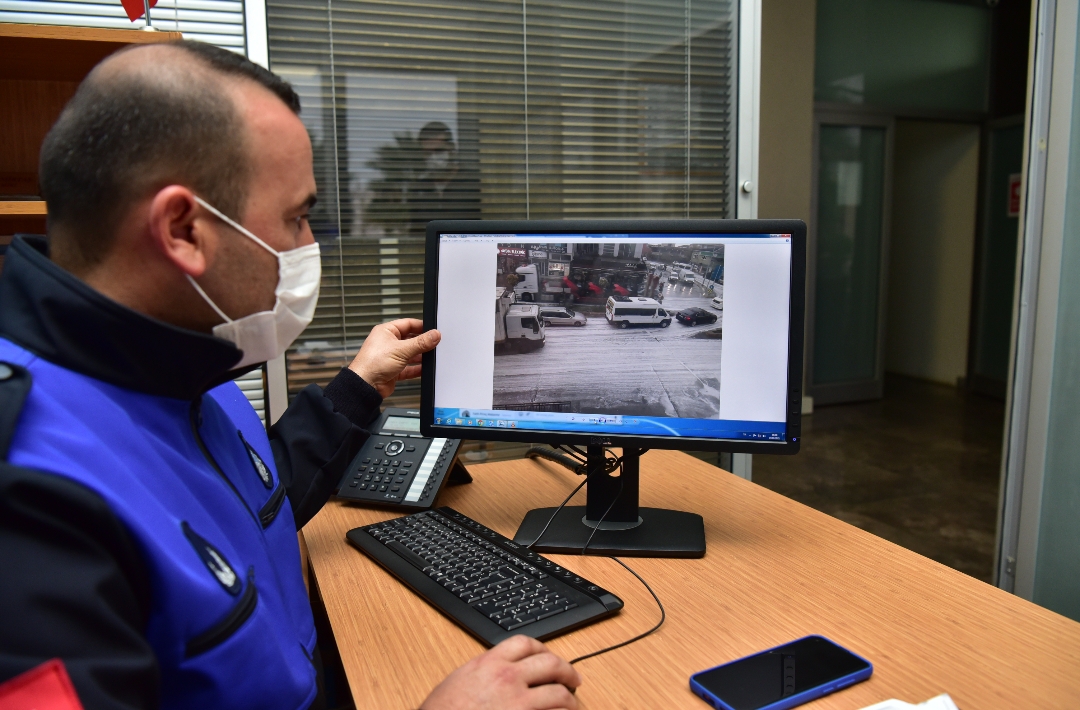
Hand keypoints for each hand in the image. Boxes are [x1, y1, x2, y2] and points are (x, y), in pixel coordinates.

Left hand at [347, 319, 440, 397]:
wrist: (365, 385)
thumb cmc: (372, 364)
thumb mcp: (401, 349)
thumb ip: (420, 342)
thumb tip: (434, 335)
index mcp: (386, 331)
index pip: (408, 324)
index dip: (421, 326)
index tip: (434, 330)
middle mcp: (388, 343)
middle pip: (411, 339)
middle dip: (422, 343)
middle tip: (435, 344)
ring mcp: (391, 357)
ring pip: (411, 354)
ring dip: (420, 357)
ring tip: (431, 357)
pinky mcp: (394, 370)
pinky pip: (409, 368)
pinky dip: (417, 369)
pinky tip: (424, 369)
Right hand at [420, 636, 580, 709]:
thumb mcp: (460, 680)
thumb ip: (485, 671)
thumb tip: (502, 669)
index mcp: (490, 663)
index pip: (525, 643)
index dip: (543, 648)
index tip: (549, 656)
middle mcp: (507, 679)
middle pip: (550, 664)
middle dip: (567, 671)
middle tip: (573, 679)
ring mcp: (519, 703)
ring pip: (559, 694)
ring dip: (570, 699)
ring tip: (573, 704)